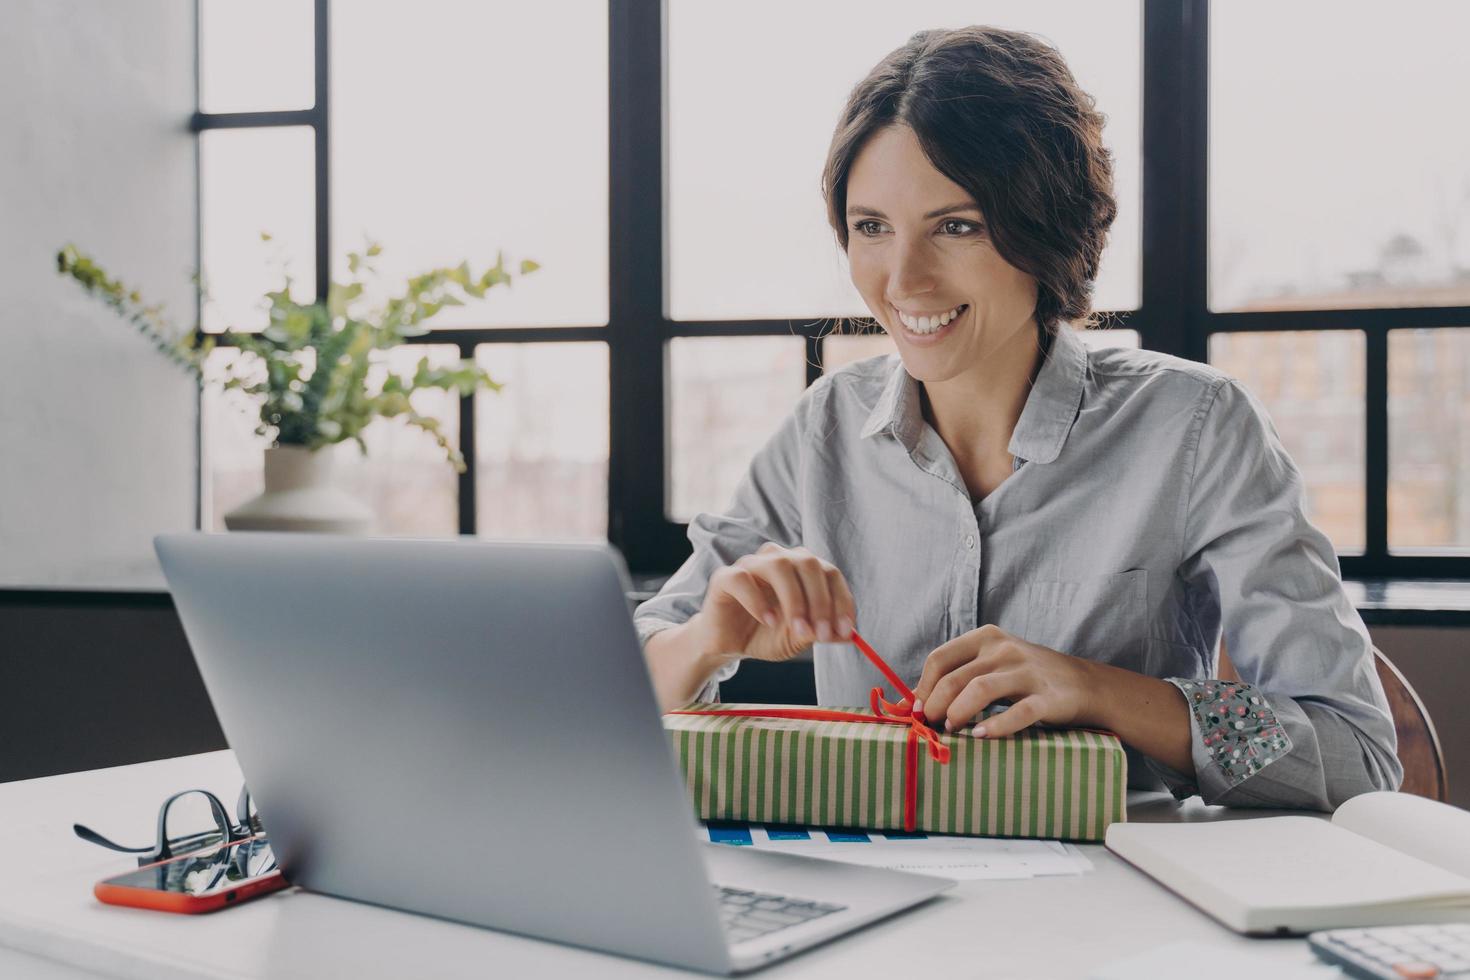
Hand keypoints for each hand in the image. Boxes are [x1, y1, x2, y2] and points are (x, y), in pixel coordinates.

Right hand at [689, 543, 856, 663]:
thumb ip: (821, 633)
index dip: (841, 600)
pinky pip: (743, 579)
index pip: (829, 572)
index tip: (846, 630)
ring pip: (779, 565)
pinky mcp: (725, 577)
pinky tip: (767, 621)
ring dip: (794, 600)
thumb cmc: (765, 635)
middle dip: (820, 601)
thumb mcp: (798, 638)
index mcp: (801, 569)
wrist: (728, 645)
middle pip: (808, 563)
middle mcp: (778, 559)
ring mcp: (751, 565)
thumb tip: (848, 634)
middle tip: (822, 634)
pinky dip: (759, 601)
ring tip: (798, 629)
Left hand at [910, 624, 1096, 737]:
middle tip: (932, 725)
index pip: (940, 658)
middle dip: (935, 705)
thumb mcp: (994, 664)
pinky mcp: (1047, 697)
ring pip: (979, 690)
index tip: (918, 711)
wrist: (1084, 684)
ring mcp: (1027, 672)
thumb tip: (914, 702)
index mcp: (986, 638)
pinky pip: (1017, 713)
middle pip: (954, 677)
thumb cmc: (1027, 677)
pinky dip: (995, 726)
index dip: (923, 687)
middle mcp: (1004, 650)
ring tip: (952, 730)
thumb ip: (960, 675)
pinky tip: (981, 736)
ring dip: (957, 713)